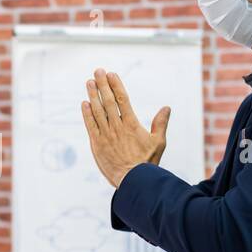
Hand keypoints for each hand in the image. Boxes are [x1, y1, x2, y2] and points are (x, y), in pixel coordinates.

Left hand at [81, 68, 169, 187]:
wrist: (133, 180)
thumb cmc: (147, 162)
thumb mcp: (158, 142)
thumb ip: (160, 123)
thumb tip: (166, 108)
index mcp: (132, 124)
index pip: (122, 100)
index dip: (116, 85)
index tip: (111, 74)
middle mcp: (117, 127)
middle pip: (108, 101)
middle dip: (102, 85)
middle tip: (97, 71)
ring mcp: (106, 135)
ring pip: (97, 111)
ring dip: (92, 95)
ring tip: (89, 83)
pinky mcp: (97, 144)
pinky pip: (90, 126)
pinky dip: (87, 114)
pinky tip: (84, 103)